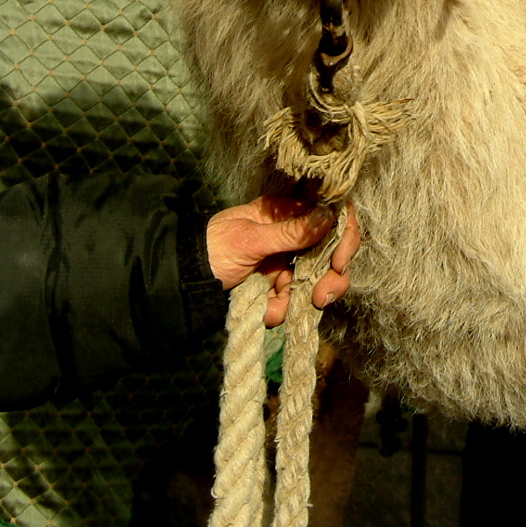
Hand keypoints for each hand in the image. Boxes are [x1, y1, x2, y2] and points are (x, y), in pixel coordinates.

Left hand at [206, 197, 361, 328]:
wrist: (181, 284)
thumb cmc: (211, 250)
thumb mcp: (249, 239)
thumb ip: (290, 232)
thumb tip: (329, 216)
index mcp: (286, 213)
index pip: (330, 216)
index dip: (344, 236)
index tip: (339, 261)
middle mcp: (291, 236)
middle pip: (331, 252)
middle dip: (332, 277)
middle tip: (323, 297)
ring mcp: (284, 262)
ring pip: (317, 279)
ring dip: (305, 298)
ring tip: (284, 310)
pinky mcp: (275, 287)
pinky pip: (293, 299)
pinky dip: (283, 309)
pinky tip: (268, 313)